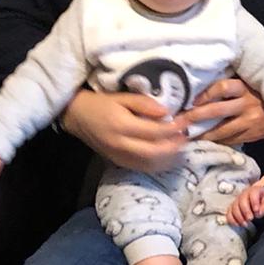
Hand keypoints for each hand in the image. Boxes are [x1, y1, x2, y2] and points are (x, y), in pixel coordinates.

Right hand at [60, 87, 188, 172]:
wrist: (76, 117)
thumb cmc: (100, 103)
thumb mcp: (121, 97)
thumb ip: (144, 104)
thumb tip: (167, 112)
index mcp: (121, 125)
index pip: (154, 131)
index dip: (173, 128)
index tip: (185, 121)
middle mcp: (120, 144)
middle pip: (154, 152)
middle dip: (174, 146)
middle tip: (186, 136)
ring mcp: (119, 156)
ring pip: (150, 164)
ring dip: (169, 157)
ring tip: (180, 146)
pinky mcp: (119, 162)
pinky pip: (142, 167)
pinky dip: (158, 164)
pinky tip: (167, 156)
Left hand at [183, 77, 263, 146]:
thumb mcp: (250, 86)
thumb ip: (232, 88)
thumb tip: (203, 93)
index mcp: (245, 87)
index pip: (221, 88)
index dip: (204, 94)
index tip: (190, 101)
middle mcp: (247, 103)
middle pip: (216, 110)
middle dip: (194, 117)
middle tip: (177, 123)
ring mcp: (251, 121)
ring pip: (221, 130)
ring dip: (203, 134)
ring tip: (188, 137)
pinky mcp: (254, 134)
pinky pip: (232, 140)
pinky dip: (218, 141)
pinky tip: (208, 143)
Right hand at [226, 184, 263, 226]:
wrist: (260, 201)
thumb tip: (259, 213)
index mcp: (254, 190)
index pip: (252, 194)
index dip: (254, 203)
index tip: (257, 211)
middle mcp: (244, 194)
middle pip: (241, 201)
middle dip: (245, 211)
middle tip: (251, 219)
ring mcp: (237, 200)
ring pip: (234, 208)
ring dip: (239, 217)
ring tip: (245, 224)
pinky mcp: (233, 208)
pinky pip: (229, 213)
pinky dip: (232, 220)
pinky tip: (238, 224)